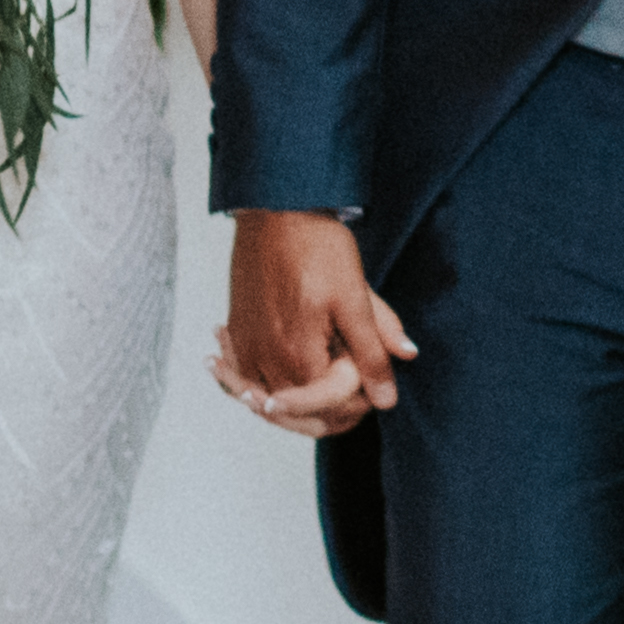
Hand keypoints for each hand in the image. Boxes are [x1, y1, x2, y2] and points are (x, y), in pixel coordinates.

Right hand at [221, 210, 413, 429]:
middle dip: (332, 407)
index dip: (360, 403)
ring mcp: (245, 349)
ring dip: (298, 403)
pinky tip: (281, 376)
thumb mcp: (356, 300)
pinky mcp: (235, 333)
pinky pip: (245, 379)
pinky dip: (263, 386)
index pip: (331, 408)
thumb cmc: (318, 248)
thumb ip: (373, 352)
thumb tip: (388, 398)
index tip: (375, 383)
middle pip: (300, 413)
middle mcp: (264, 360)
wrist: (277, 211)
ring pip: (271, 402)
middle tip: (358, 385)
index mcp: (298, 356)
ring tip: (326, 386)